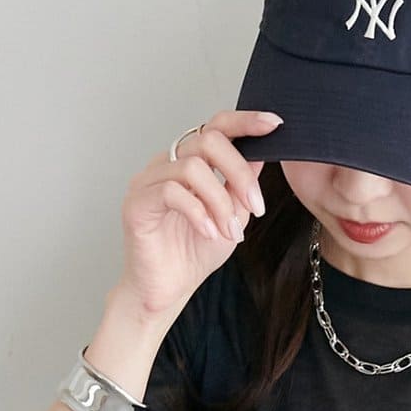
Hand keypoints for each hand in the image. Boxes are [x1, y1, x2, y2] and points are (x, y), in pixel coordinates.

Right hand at [116, 107, 281, 318]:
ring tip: (230, 232)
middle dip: (239, 173)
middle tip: (255, 206)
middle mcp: (166, 163)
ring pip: (192, 168)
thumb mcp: (232, 215)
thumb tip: (261, 153)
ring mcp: (148, 180)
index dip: (245, 122)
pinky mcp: (137, 202)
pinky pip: (172, 192)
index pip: (215, 127)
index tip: (274, 125)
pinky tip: (209, 232)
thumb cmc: (195, 252)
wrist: (169, 288)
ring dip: (221, 202)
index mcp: (189, 160)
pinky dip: (198, 213)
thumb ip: (242, 185)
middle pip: (207, 140)